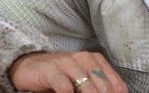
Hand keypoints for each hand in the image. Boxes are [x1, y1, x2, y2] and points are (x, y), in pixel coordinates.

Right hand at [9, 51, 127, 92]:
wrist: (30, 66)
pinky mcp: (50, 70)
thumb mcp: (81, 79)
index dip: (117, 91)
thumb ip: (98, 85)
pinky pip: (63, 84)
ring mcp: (66, 63)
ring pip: (85, 82)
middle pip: (101, 82)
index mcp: (94, 60)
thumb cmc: (60, 75)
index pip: (113, 79)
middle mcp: (82, 59)